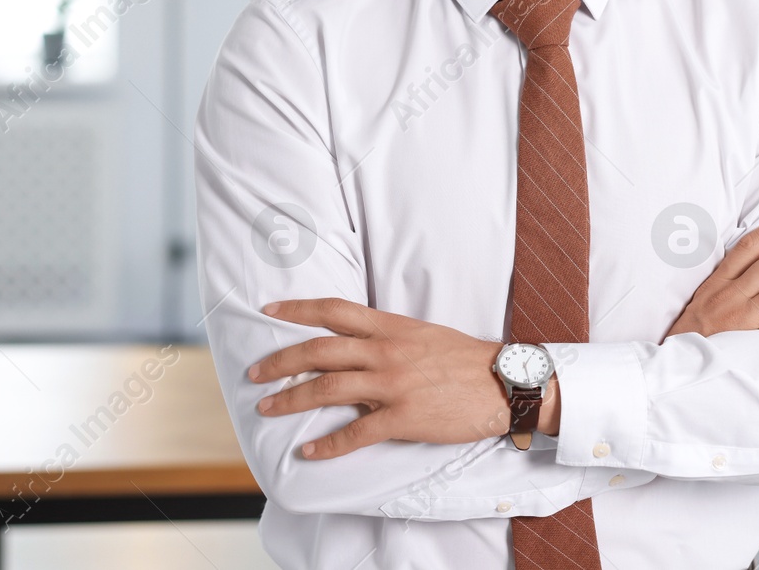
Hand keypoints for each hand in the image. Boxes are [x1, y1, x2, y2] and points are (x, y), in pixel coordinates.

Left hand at [249, 298, 511, 459]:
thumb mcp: (423, 335)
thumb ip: (387, 337)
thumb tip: (355, 345)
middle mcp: (385, 352)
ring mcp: (393, 385)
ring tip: (267, 408)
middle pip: (319, 350)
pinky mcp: (404, 418)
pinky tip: (309, 450)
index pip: (334, 310)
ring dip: (291, 399)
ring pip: (328, 388)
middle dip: (280, 361)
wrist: (504, 383)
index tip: (269, 310)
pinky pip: (357, 432)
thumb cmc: (465, 359)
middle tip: (254, 373)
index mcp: (390, 327)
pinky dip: (328, 444)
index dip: (297, 309)